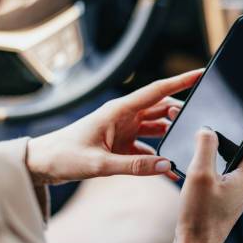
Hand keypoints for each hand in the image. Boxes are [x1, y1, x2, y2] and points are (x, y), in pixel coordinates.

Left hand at [25, 69, 202, 183]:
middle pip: (161, 108)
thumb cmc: (63, 156)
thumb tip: (166, 165)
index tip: (201, 74)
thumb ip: (134, 166)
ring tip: (187, 144)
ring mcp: (123, 129)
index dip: (180, 81)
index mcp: (119, 110)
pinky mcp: (121, 143)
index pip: (156, 91)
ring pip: (157, 126)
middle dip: (181, 113)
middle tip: (198, 124)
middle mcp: (124, 115)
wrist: (41, 164)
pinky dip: (158, 155)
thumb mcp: (99, 164)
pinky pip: (147, 147)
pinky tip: (169, 168)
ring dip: (171, 134)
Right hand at [153, 112, 242, 242]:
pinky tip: (206, 141)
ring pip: (242, 146)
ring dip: (231, 132)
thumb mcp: (199, 174)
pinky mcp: (234, 184)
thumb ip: (205, 145)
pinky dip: (222, 146)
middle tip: (233, 98)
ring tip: (217, 116)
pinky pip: (232, 156)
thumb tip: (207, 128)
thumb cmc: (201, 215)